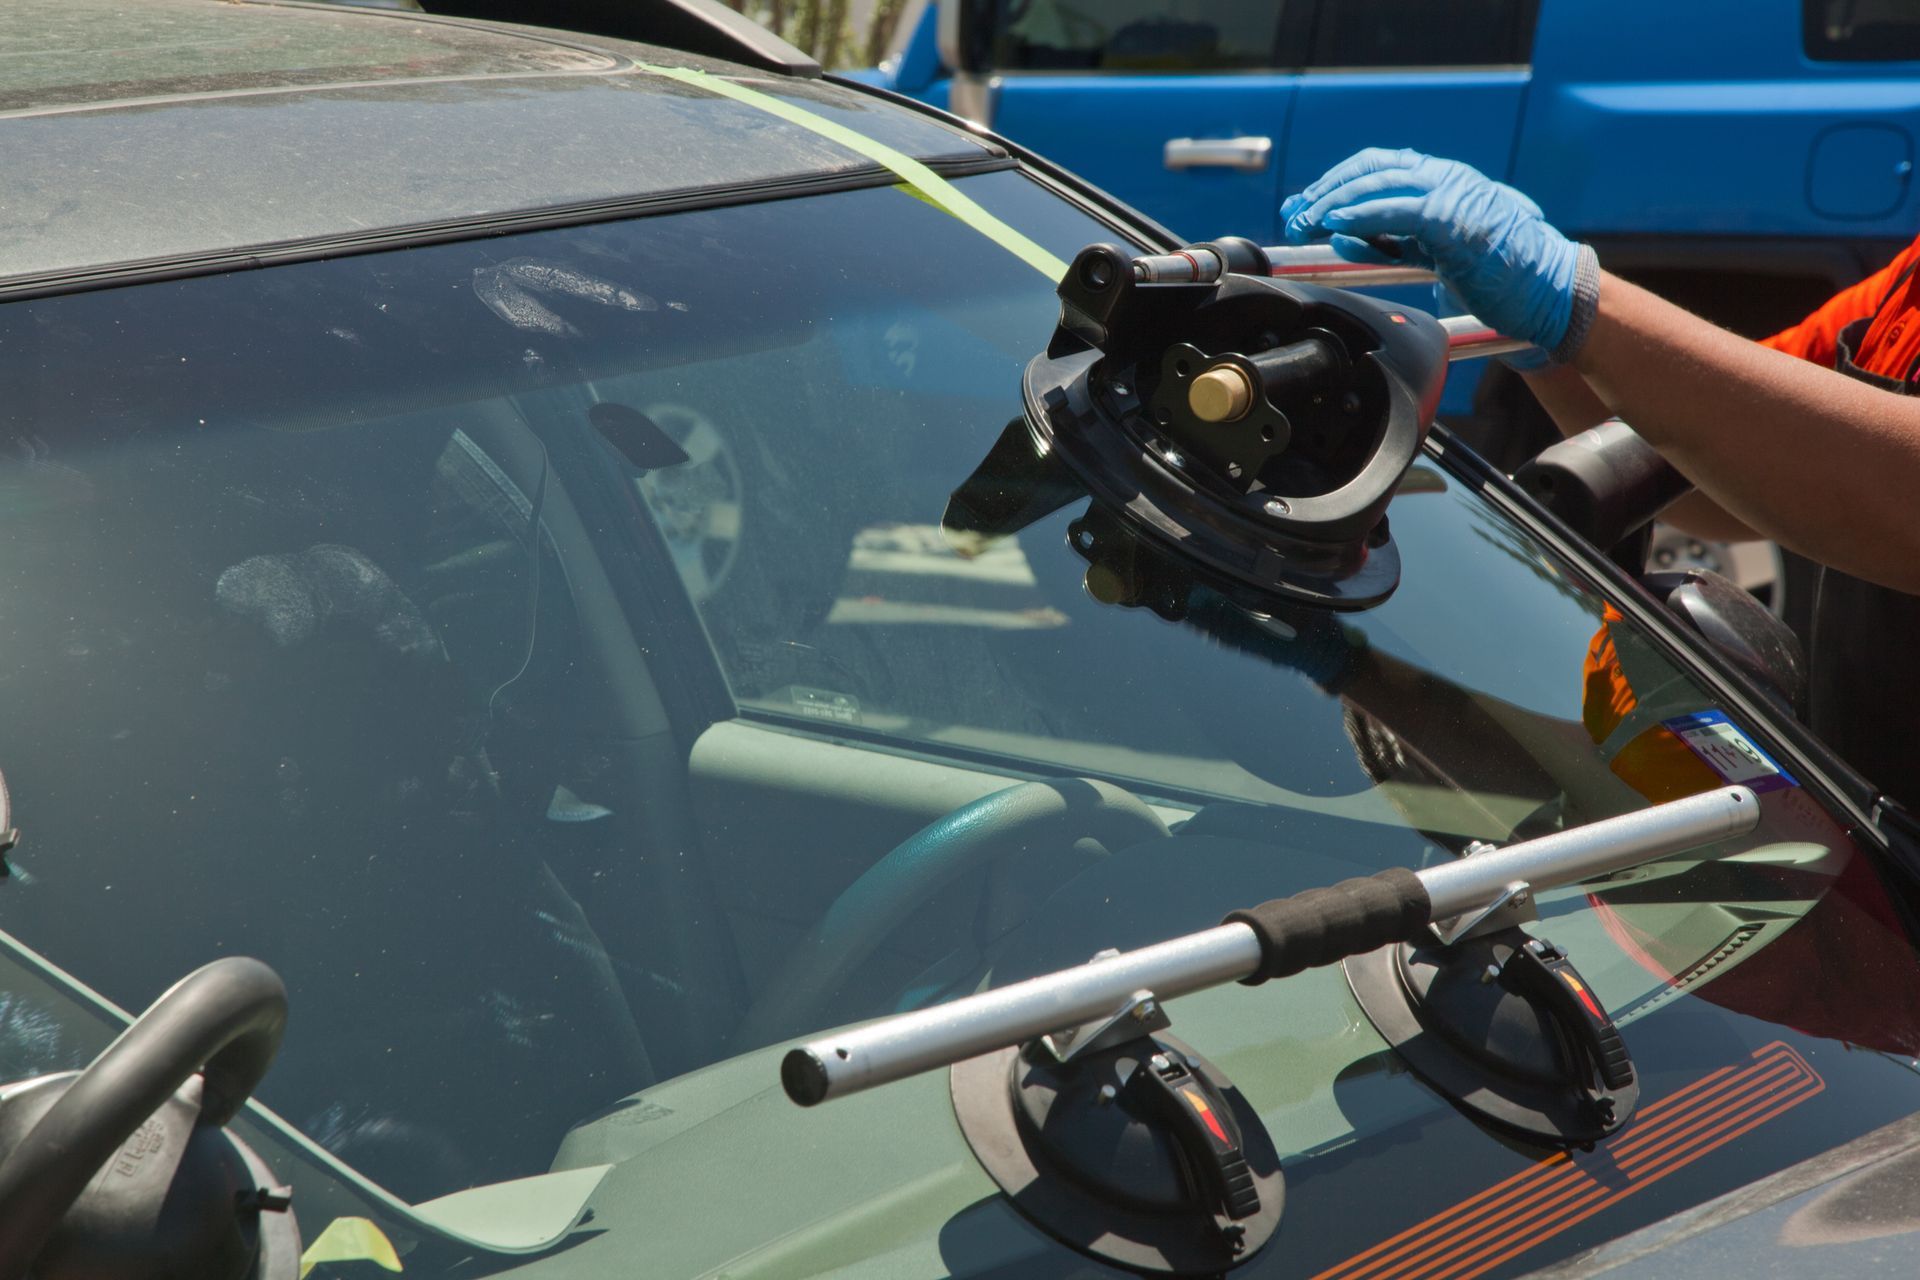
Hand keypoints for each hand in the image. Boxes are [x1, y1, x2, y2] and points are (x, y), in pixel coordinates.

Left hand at [1280, 149, 1593, 357]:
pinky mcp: (1460, 221)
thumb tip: (1341, 238)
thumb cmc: (1497, 281)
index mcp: (1444, 182)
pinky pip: (1401, 211)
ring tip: (1305, 220)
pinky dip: (1364, 216)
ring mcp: (1456, 194)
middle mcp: (1449, 178)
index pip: (1377, 168)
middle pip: (1371, 168)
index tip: (1302, 206)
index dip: (1335, 184)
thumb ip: (1391, 242)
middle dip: (1325, 190)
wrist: (1551, 297)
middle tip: (1294, 214)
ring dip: (1334, 201)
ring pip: (1381, 182)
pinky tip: (1337, 226)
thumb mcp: (1433, 255)